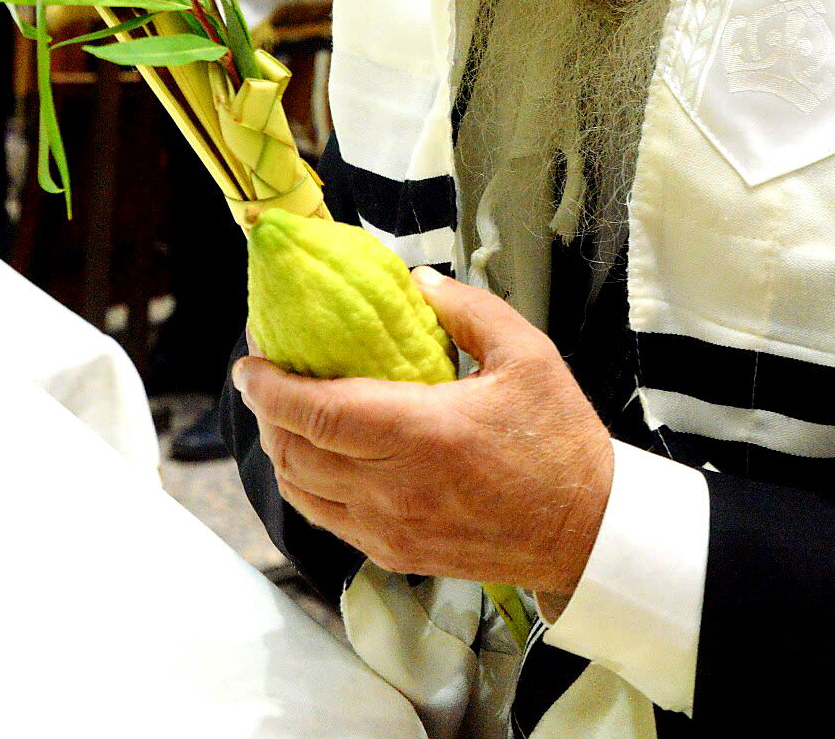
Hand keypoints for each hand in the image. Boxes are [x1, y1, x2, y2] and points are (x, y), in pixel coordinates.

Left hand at [231, 269, 613, 605]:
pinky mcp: (396, 553)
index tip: (249, 360)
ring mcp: (391, 529)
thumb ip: (467, 309)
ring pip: (301, 492)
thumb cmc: (559, 441)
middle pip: (295, 453)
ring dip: (280, 449)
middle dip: (266, 411)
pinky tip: (316, 453)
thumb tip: (417, 281)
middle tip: (263, 371)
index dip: (271, 388)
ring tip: (281, 410)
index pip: (318, 413)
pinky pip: (327, 519)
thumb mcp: (526, 354)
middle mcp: (396, 488)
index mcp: (424, 434)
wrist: (585, 530)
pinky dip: (306, 483)